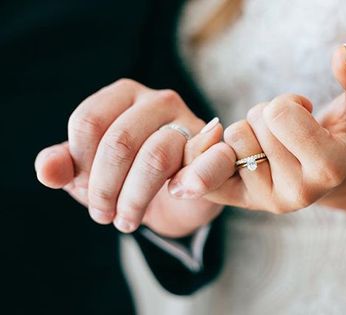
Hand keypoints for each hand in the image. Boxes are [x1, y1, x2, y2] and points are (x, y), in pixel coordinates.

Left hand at [34, 79, 231, 235]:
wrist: (176, 197)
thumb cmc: (128, 176)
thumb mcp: (89, 173)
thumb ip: (64, 166)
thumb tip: (48, 170)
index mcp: (123, 96)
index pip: (89, 121)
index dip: (79, 164)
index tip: (82, 188)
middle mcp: (158, 101)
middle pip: (119, 141)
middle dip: (104, 187)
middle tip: (102, 215)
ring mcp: (190, 123)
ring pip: (155, 158)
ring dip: (134, 198)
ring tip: (127, 220)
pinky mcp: (215, 150)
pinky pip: (204, 164)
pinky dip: (188, 186)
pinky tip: (175, 196)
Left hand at [169, 45, 345, 212]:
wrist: (328, 172)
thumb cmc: (343, 135)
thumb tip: (342, 53)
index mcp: (327, 169)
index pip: (279, 113)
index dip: (289, 102)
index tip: (304, 115)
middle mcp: (296, 193)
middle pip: (252, 122)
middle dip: (267, 115)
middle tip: (287, 130)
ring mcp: (265, 200)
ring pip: (232, 137)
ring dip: (248, 128)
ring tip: (272, 141)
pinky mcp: (241, 202)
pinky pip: (206, 171)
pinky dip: (209, 151)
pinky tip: (230, 148)